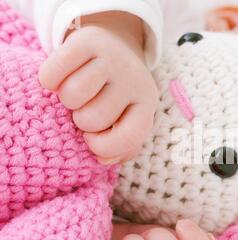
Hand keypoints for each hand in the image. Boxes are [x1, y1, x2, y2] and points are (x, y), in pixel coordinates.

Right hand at [39, 12, 157, 163]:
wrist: (113, 47)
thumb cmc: (117, 95)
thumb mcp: (127, 119)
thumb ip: (121, 147)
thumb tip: (103, 159)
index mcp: (146, 103)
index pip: (129, 138)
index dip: (104, 147)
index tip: (93, 140)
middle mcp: (134, 79)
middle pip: (92, 118)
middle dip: (81, 120)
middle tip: (86, 107)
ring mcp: (112, 58)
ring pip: (72, 95)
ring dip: (66, 100)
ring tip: (77, 92)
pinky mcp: (86, 41)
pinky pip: (52, 74)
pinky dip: (50, 80)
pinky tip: (62, 77)